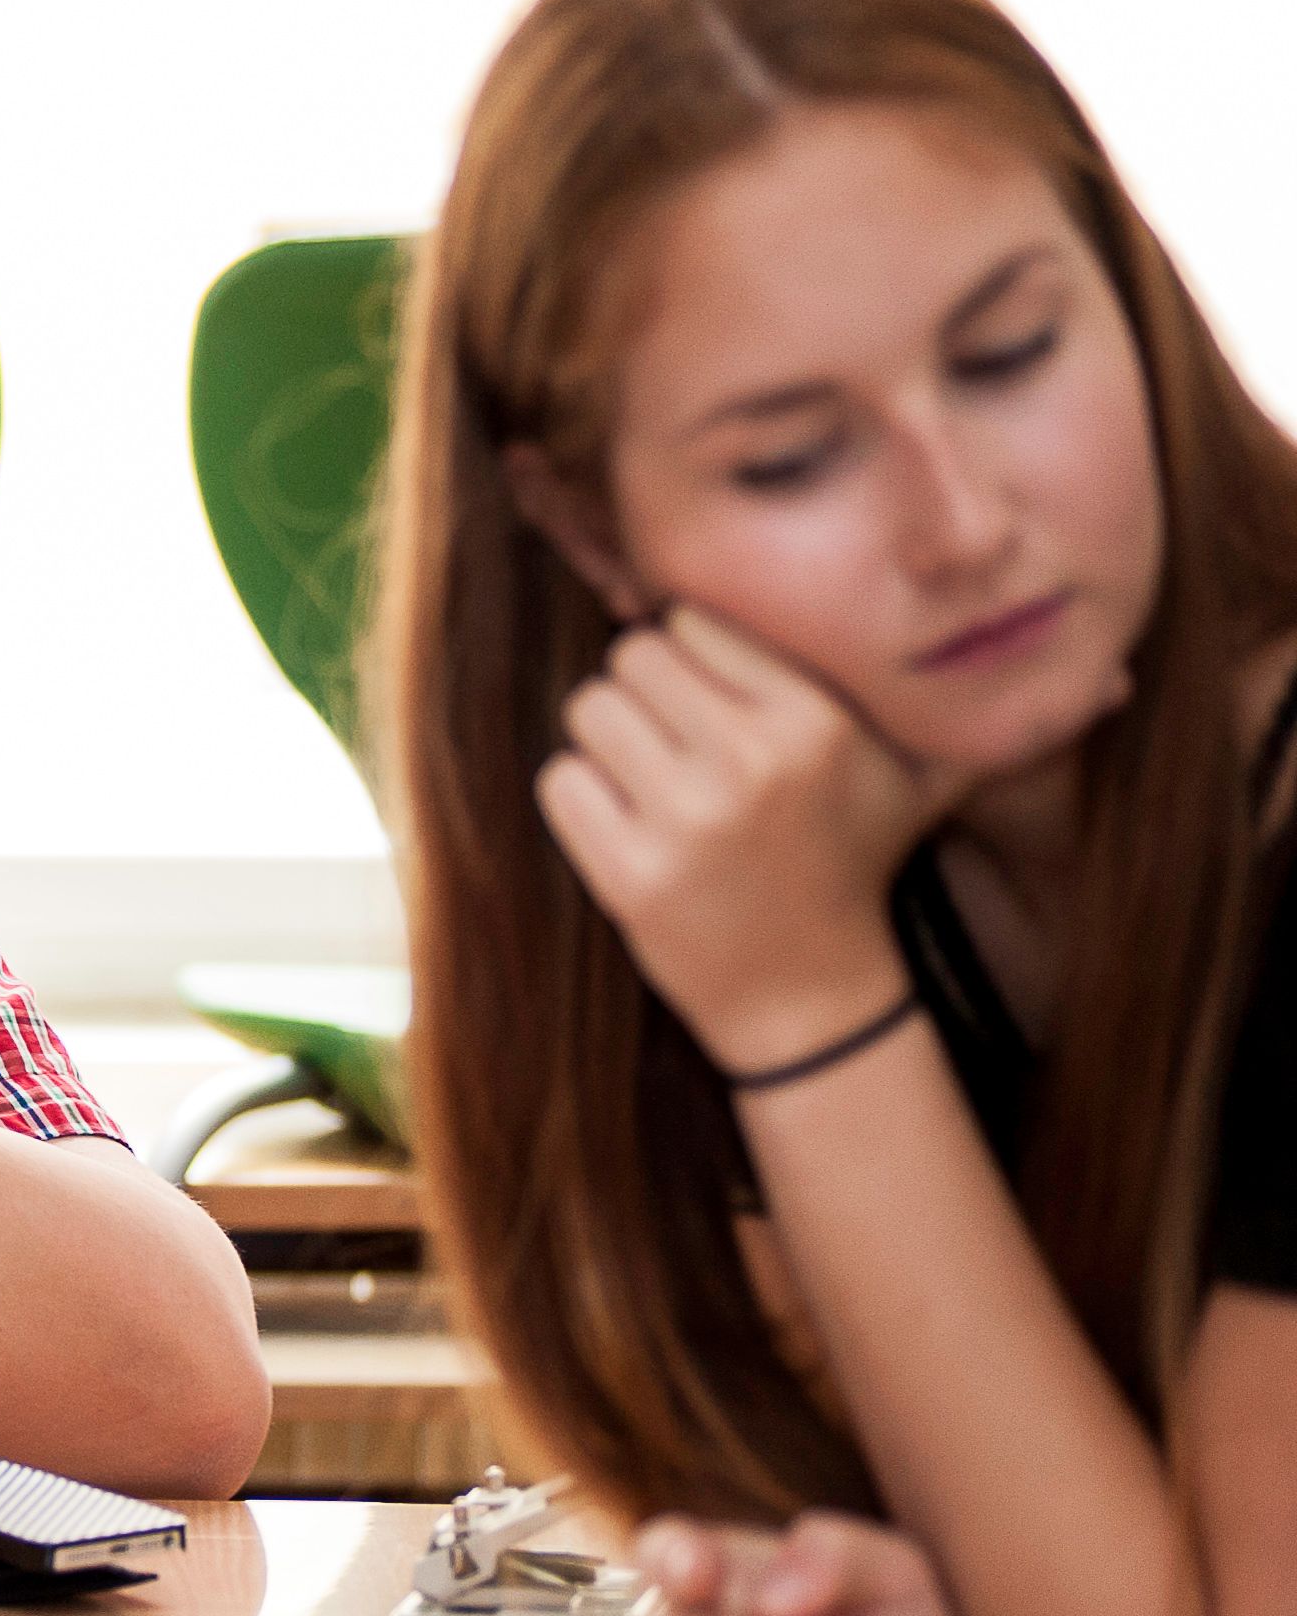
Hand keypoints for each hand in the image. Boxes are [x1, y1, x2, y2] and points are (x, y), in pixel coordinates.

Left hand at [531, 608, 956, 1074]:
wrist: (811, 994)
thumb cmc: (851, 861)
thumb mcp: (916, 776)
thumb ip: (935, 696)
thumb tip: (1056, 642)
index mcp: (815, 721)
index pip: (693, 621)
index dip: (691, 656)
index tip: (711, 701)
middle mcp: (752, 762)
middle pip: (631, 656)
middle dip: (646, 694)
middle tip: (677, 744)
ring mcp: (686, 822)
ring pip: (589, 710)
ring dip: (609, 743)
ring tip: (656, 784)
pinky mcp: (628, 876)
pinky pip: (560, 782)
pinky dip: (581, 798)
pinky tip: (628, 828)